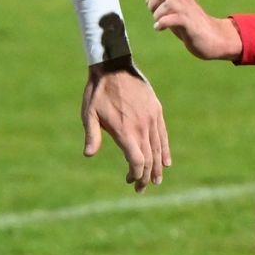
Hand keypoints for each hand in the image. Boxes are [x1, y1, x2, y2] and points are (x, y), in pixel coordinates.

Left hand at [81, 60, 171, 192]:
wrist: (114, 65)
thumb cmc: (97, 91)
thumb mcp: (89, 113)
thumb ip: (92, 135)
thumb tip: (88, 154)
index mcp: (125, 130)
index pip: (137, 160)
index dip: (137, 174)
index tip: (131, 182)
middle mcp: (141, 126)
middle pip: (148, 158)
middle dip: (146, 176)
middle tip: (141, 188)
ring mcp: (151, 118)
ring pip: (158, 149)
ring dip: (157, 167)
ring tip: (155, 180)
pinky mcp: (156, 111)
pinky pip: (163, 135)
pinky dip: (164, 150)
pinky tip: (165, 162)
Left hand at [145, 0, 241, 60]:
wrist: (215, 39)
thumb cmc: (192, 25)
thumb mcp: (176, 10)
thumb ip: (164, 3)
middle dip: (152, 3)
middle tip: (155, 14)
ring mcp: (188, 11)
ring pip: (168, 3)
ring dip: (157, 14)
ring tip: (159, 22)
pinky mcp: (190, 24)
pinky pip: (174, 18)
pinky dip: (163, 23)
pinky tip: (159, 28)